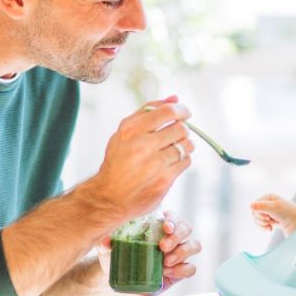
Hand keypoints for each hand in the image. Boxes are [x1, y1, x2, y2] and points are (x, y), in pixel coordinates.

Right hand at [86, 96, 194, 220]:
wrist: (109, 196)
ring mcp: (154, 164)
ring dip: (184, 146)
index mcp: (131, 130)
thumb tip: (175, 98)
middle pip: (181, 128)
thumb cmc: (119, 161)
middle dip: (182, 130)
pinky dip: (181, 161)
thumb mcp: (125, 132)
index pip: (167, 112)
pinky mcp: (163, 180)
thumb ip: (148, 112)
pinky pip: (185, 162)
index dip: (181, 110)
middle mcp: (142, 145)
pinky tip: (170, 164)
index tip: (185, 113)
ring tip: (173, 150)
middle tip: (176, 135)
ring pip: (186, 145)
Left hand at [94, 212, 199, 294]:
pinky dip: (182, 270)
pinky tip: (166, 272)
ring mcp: (177, 254)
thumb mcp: (107, 247)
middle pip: (187, 228)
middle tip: (163, 247)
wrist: (116, 279)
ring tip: (165, 262)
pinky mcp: (179, 272)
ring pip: (194, 245)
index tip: (165, 227)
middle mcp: (171, 237)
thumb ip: (105, 240)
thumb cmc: (115, 256)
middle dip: (178, 236)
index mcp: (157, 225)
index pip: (173, 216)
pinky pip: (191, 268)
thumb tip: (105, 240)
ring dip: (182, 252)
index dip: (173, 219)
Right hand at [250, 194, 295, 233]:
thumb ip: (262, 206)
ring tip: (271, 225)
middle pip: (254, 213)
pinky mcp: (270, 219)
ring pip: (256, 219)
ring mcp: (268, 212)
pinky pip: (260, 223)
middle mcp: (267, 203)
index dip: (259, 213)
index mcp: (268, 197)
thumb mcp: (275, 208)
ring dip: (262, 224)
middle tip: (270, 221)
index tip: (268, 217)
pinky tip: (270, 228)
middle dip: (261, 219)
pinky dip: (264, 227)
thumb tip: (250, 205)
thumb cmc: (288, 214)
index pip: (254, 206)